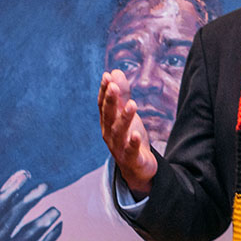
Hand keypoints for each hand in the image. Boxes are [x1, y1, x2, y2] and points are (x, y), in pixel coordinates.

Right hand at [98, 70, 157, 197]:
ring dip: (124, 118)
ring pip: (119, 132)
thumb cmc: (129, 137)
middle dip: (110, 101)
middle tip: (114, 86)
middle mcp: (110, 134)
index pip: (103, 105)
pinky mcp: (132, 159)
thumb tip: (115, 71)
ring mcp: (119, 147)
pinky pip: (131, 151)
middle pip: (108, 116)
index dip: (104, 91)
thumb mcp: (125, 114)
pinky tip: (136, 134)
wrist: (137, 168)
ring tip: (132, 105)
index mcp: (107, 123)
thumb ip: (122, 94)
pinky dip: (133, 143)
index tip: (107, 76)